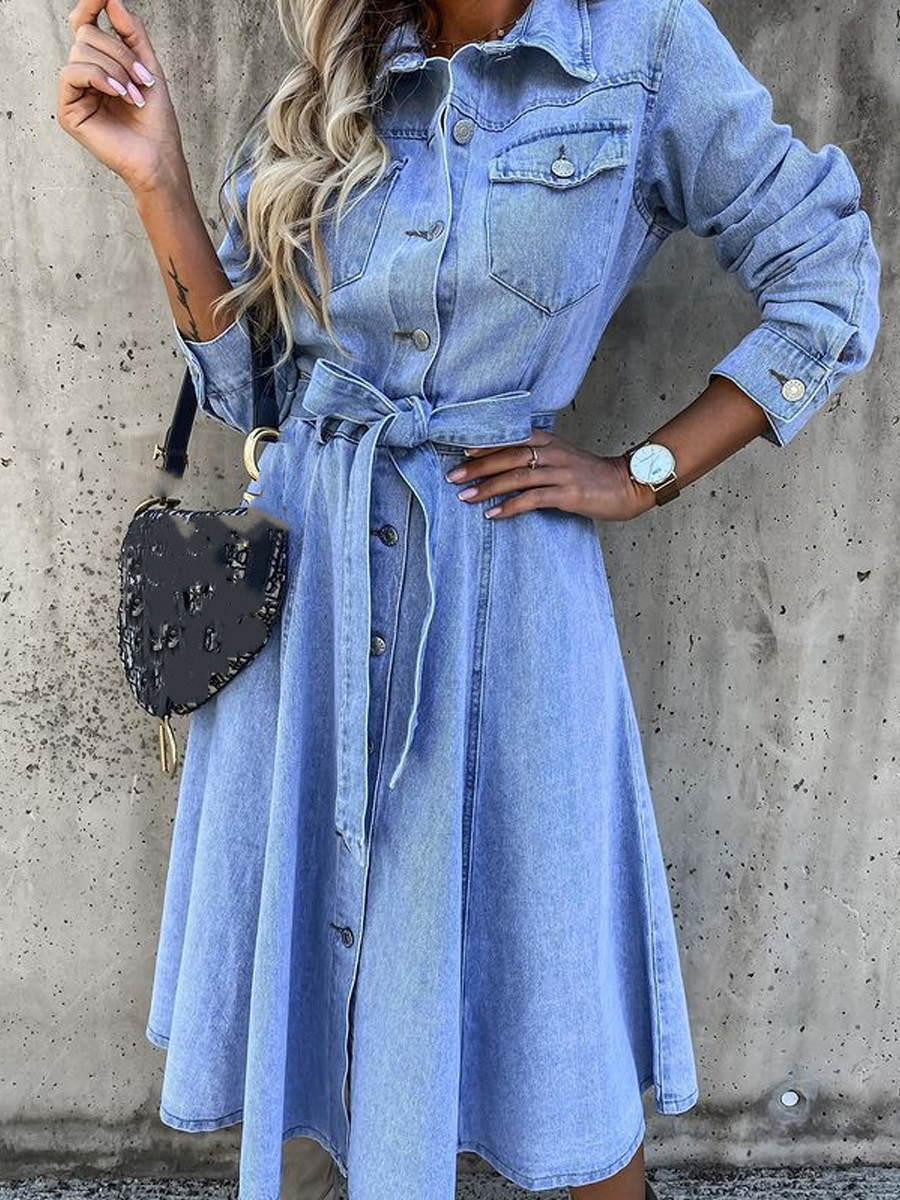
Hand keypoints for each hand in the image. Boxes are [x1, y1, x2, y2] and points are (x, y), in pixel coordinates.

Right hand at [58, 0, 189, 196]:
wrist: (159, 156)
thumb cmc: (156, 120)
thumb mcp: (148, 66)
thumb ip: (131, 32)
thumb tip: (111, 0)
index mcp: (100, 64)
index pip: (86, 25)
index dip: (90, 5)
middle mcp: (84, 76)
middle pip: (87, 36)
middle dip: (120, 53)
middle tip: (142, 79)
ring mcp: (74, 93)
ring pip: (82, 52)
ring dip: (116, 69)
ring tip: (134, 95)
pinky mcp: (68, 110)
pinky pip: (72, 73)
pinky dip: (99, 78)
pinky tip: (118, 94)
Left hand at [444, 430, 655, 521]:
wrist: (627, 484)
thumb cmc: (592, 475)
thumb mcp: (563, 457)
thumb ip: (537, 456)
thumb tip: (505, 465)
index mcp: (549, 442)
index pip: (510, 438)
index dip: (484, 444)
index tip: (460, 451)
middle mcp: (552, 453)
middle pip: (508, 456)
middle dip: (477, 466)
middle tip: (453, 477)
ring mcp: (560, 473)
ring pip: (516, 476)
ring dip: (487, 487)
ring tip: (465, 497)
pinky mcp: (568, 494)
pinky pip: (533, 499)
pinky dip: (510, 507)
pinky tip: (493, 515)